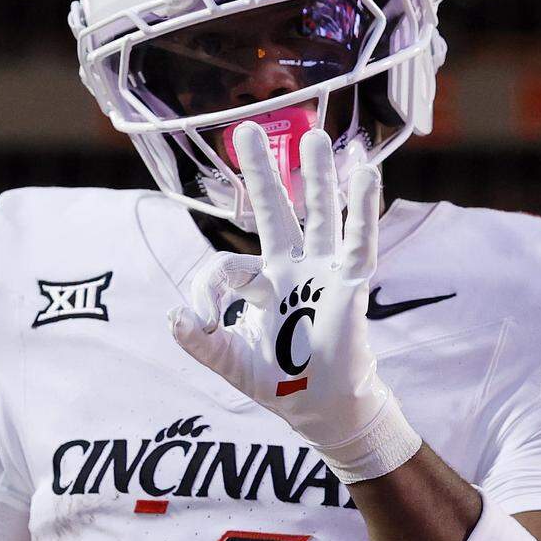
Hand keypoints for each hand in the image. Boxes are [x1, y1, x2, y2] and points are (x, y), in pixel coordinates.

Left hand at [169, 123, 413, 479]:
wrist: (323, 412)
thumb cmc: (281, 386)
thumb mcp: (232, 364)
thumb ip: (202, 344)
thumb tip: (175, 315)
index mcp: (261, 286)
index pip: (227, 267)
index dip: (209, 289)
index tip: (203, 321)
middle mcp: (291, 271)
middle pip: (274, 213)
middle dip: (262, 174)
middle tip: (246, 129)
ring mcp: (321, 274)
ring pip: (319, 217)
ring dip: (317, 178)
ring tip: (315, 138)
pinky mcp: (349, 286)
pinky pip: (357, 241)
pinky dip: (361, 209)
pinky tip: (366, 172)